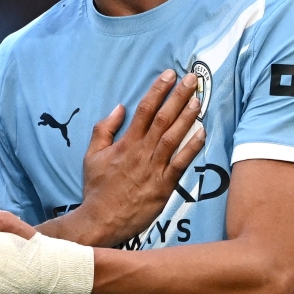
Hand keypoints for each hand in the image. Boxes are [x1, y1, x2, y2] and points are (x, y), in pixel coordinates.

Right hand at [62, 69, 204, 246]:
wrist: (101, 219)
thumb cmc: (96, 189)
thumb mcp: (91, 156)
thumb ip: (104, 130)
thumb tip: (119, 108)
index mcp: (125, 143)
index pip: (144, 110)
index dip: (158, 90)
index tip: (169, 74)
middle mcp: (141, 152)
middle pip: (162, 118)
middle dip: (178, 96)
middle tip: (191, 79)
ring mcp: (154, 168)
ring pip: (173, 136)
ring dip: (187, 117)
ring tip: (198, 99)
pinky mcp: (163, 186)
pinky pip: (181, 163)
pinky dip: (192, 147)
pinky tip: (202, 133)